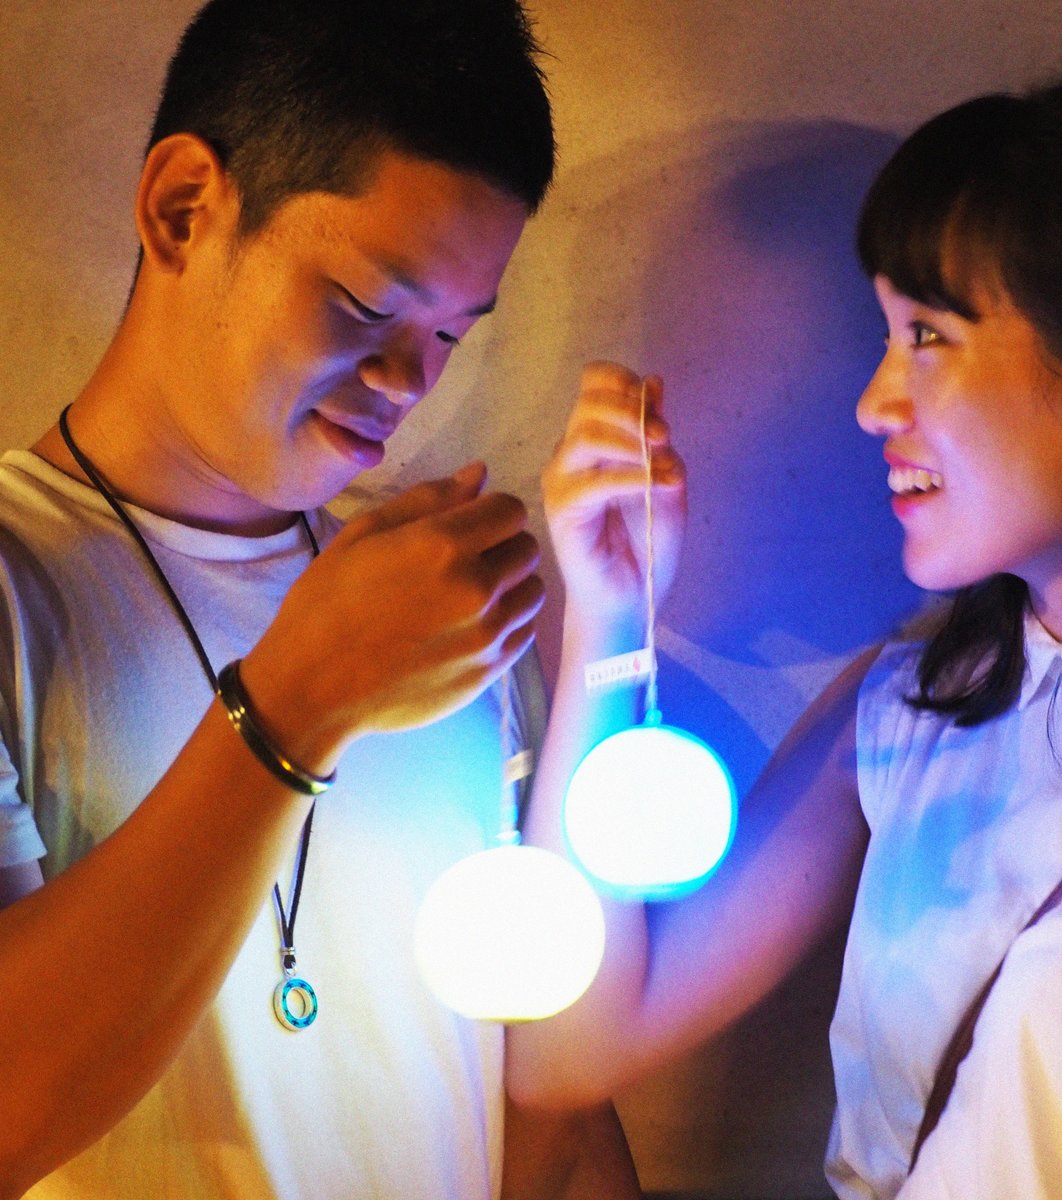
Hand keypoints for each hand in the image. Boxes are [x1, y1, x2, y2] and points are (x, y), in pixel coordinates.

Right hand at [241, 463, 543, 769]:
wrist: (313, 689)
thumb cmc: (326, 606)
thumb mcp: (363, 536)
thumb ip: (428, 500)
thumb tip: (480, 474)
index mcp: (442, 545)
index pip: (510, 510)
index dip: (490, 511)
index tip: (467, 524)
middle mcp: (475, 588)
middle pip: (527, 548)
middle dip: (502, 545)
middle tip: (463, 560)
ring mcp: (486, 634)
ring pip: (533, 591)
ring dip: (510, 584)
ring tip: (469, 593)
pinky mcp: (488, 671)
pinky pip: (524, 631)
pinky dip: (508, 622)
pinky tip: (470, 624)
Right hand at [543, 361, 685, 627]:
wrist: (633, 595)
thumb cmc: (646, 541)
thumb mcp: (666, 476)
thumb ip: (657, 434)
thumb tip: (655, 383)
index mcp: (594, 440)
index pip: (594, 384)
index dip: (626, 383)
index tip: (659, 413)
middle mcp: (570, 455)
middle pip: (588, 402)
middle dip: (633, 411)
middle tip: (665, 437)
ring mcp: (561, 482)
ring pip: (585, 436)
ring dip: (631, 442)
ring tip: (661, 464)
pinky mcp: (562, 511)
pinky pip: (595, 482)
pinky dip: (632, 477)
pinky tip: (657, 485)